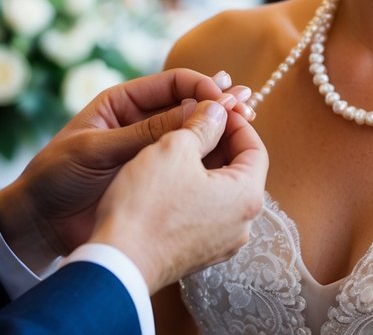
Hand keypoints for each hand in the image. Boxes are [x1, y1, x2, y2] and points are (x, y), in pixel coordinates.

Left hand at [0, 68, 253, 270]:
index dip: (200, 86)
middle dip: (217, 104)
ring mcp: (150, 151)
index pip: (172, 84)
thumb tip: (195, 111)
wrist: (37, 224)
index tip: (223, 96)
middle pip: (188, 105)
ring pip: (192, 135)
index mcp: (123, 103)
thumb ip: (144, 133)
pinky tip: (231, 154)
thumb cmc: (56, 177)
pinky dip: (210, 158)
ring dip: (219, 128)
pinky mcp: (155, 178)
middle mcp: (141, 123)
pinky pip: (186, 164)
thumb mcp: (96, 149)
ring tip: (248, 121)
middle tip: (247, 105)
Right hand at [90, 99, 268, 292]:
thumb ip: (202, 125)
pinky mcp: (199, 254)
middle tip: (193, 122)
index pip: (255, 148)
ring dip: (204, 166)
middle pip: (240, 171)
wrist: (117, 265)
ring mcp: (221, 244)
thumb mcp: (173, 148)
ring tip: (176, 147)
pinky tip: (168, 179)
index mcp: (247, 197)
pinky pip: (206, 213)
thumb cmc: (146, 206)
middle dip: (218, 142)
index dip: (234, 122)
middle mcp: (242, 225)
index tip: (213, 107)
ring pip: (221, 192)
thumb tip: (218, 111)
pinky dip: (194, 191)